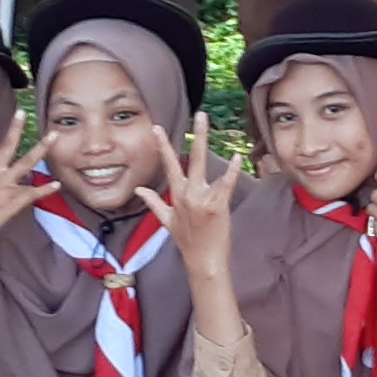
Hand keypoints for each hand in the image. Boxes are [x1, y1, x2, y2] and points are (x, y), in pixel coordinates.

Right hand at [0, 121, 58, 255]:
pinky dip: (44, 190)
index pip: (5, 144)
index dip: (14, 128)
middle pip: (24, 158)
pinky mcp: (11, 206)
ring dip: (44, 164)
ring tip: (57, 155)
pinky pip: (30, 196)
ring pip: (29, 175)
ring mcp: (7, 192)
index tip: (22, 113)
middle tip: (54, 132)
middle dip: (40, 145)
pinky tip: (56, 185)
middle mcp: (0, 178)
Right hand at [135, 117, 236, 269]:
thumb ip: (153, 202)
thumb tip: (139, 190)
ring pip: (206, 168)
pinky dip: (231, 170)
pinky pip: (226, 185)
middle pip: (191, 159)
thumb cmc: (187, 241)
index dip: (163, 146)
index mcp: (177, 195)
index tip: (157, 128)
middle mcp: (188, 194)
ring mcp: (202, 199)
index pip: (168, 166)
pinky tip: (236, 157)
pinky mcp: (218, 206)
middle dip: (195, 135)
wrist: (202, 261)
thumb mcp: (166, 221)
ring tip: (213, 126)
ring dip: (208, 145)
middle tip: (200, 114)